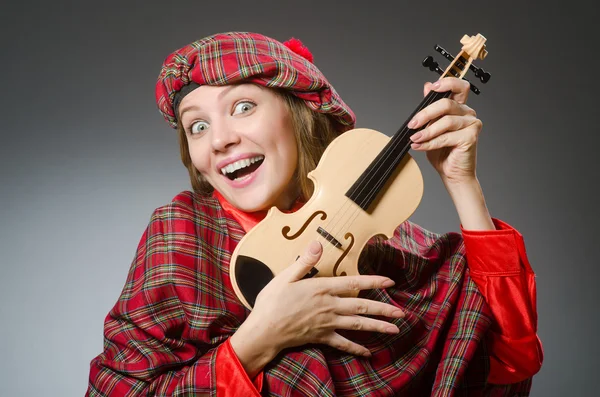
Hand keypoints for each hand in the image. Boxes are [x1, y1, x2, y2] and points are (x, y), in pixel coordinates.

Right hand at [232, 240, 403, 372]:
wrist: (265, 330)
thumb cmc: (272, 302)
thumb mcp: (285, 277)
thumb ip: (304, 261)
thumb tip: (317, 243)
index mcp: (322, 289)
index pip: (353, 283)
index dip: (373, 282)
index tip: (390, 282)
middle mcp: (329, 306)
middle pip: (362, 306)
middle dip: (384, 309)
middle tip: (401, 313)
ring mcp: (327, 323)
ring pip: (358, 325)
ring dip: (377, 327)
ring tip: (394, 329)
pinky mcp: (321, 337)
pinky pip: (343, 343)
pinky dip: (356, 348)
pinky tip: (368, 352)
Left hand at [408, 77, 481, 184]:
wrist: (452, 174)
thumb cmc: (443, 152)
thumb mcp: (431, 127)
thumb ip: (431, 108)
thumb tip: (427, 86)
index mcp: (459, 108)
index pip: (459, 87)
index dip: (447, 82)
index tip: (432, 87)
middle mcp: (468, 114)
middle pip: (446, 104)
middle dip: (425, 114)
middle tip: (412, 125)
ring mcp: (472, 124)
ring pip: (445, 121)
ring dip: (426, 131)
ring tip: (414, 139)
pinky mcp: (471, 137)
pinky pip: (446, 137)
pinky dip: (430, 143)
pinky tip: (419, 146)